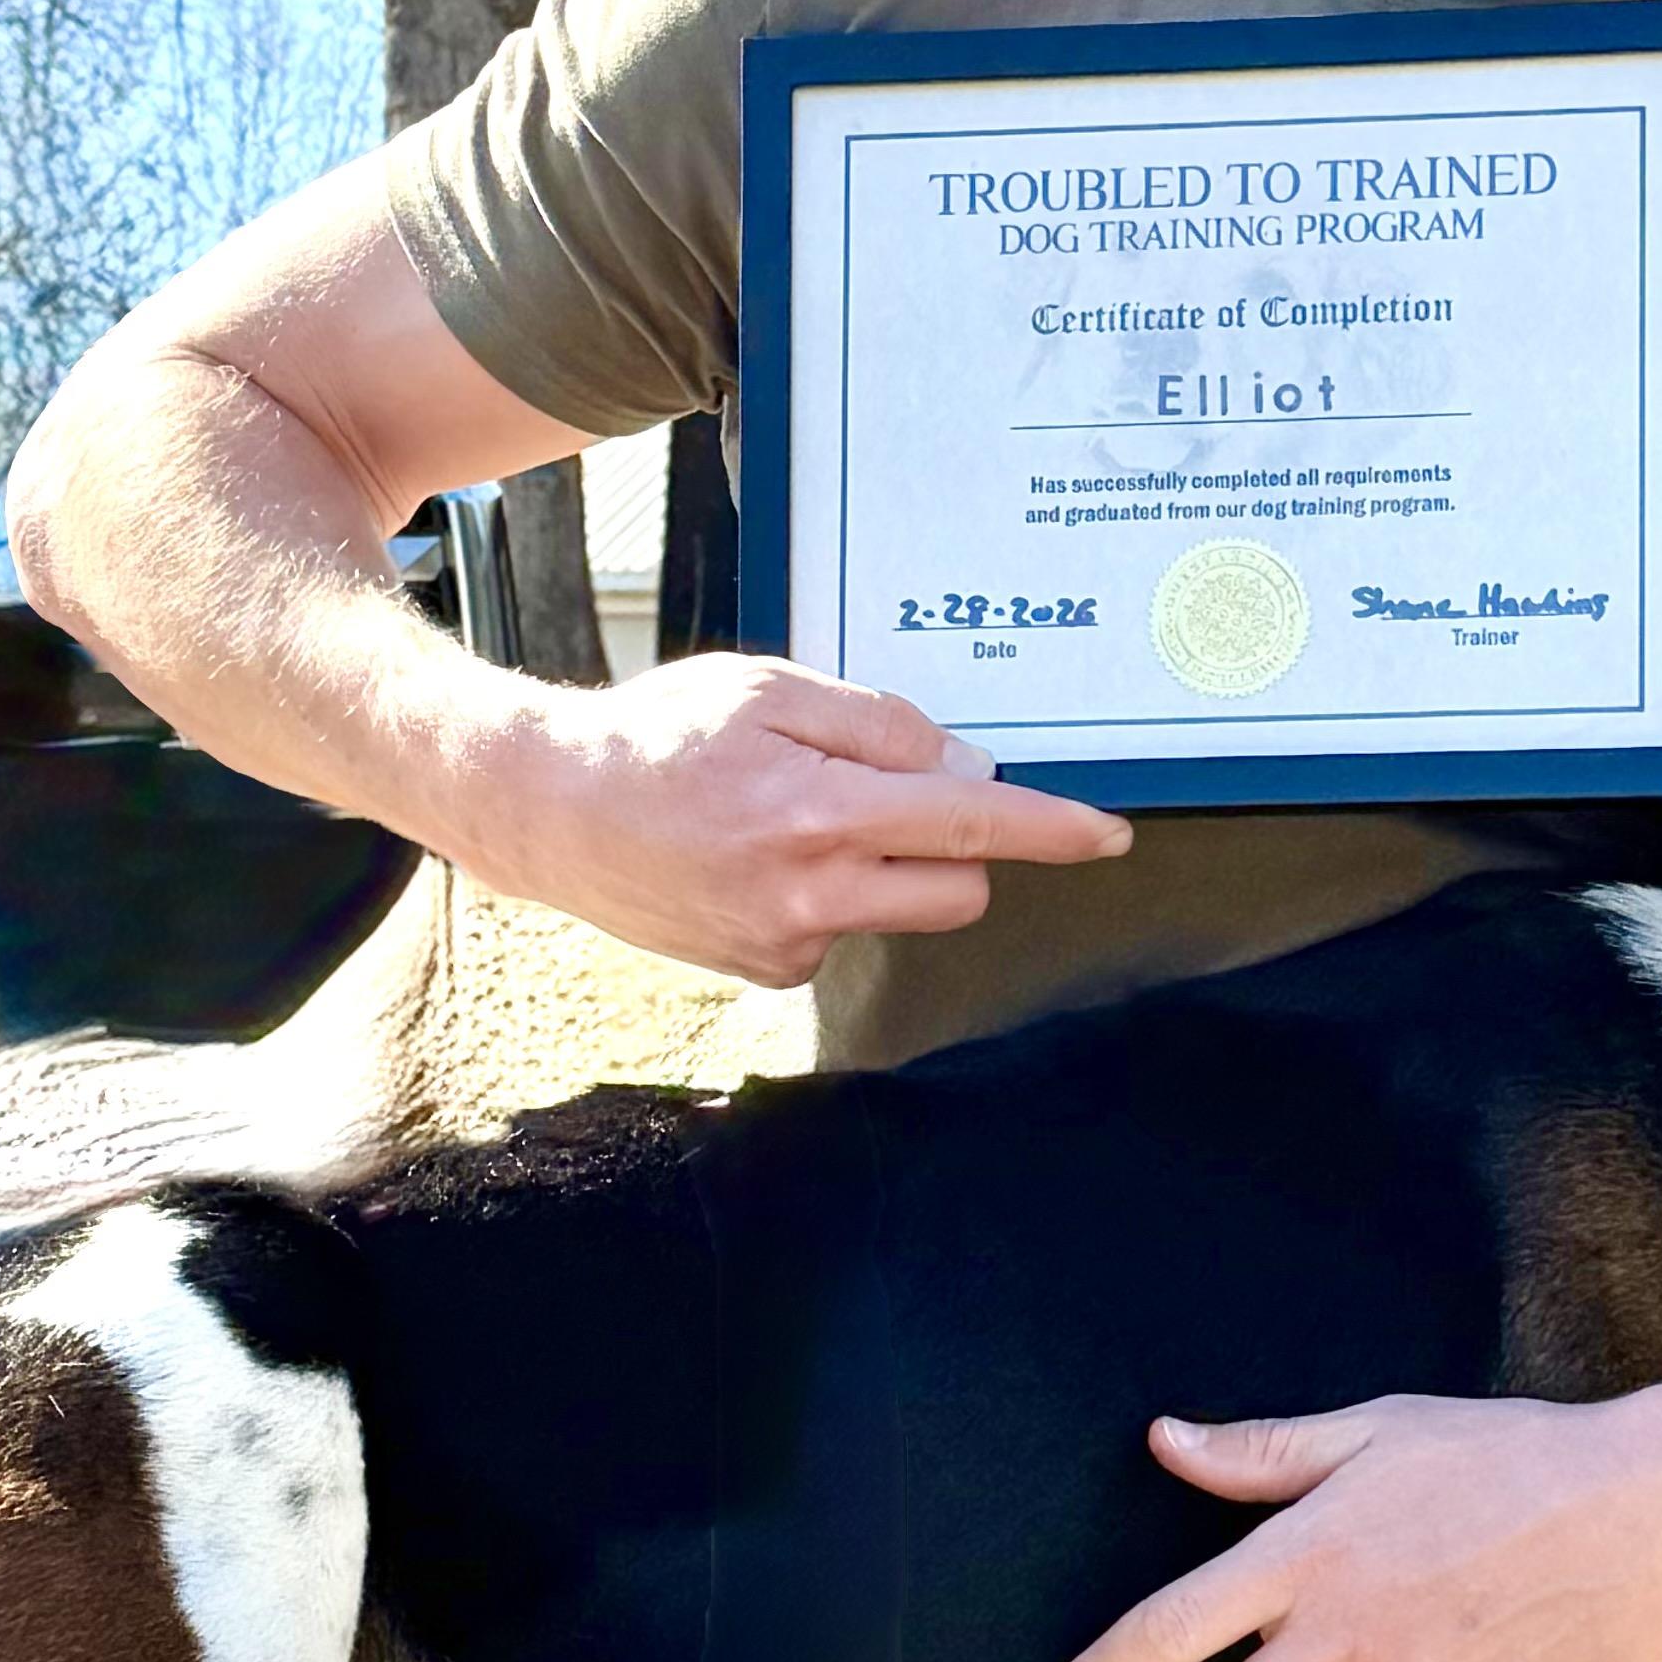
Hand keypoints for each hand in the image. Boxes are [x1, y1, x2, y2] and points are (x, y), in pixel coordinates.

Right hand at [484, 655, 1127, 988]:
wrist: (554, 813)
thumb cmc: (658, 738)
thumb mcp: (768, 690)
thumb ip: (878, 726)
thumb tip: (963, 769)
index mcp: (817, 812)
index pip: (969, 822)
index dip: (1049, 829)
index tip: (1107, 835)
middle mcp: (808, 893)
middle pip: (959, 886)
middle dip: (956, 842)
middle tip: (887, 793)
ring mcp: (788, 943)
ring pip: (901, 909)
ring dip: (884, 866)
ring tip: (793, 820)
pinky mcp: (767, 971)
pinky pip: (845, 929)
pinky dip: (829, 893)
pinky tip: (761, 861)